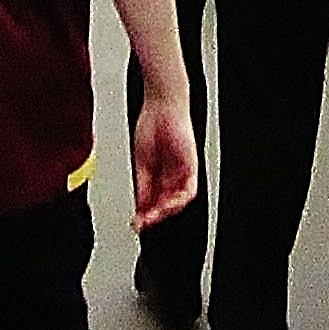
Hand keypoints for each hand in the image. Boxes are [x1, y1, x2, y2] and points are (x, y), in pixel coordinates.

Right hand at [130, 93, 200, 229]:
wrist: (162, 104)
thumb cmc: (152, 124)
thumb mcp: (142, 161)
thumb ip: (143, 184)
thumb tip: (139, 205)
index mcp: (160, 173)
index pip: (154, 200)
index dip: (145, 214)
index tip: (135, 223)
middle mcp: (173, 174)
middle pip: (166, 203)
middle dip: (154, 217)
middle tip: (141, 225)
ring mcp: (183, 170)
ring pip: (178, 201)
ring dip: (166, 212)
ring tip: (152, 218)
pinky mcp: (192, 164)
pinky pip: (189, 189)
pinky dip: (179, 200)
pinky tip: (168, 205)